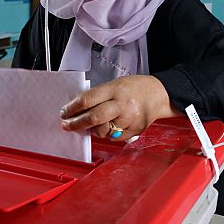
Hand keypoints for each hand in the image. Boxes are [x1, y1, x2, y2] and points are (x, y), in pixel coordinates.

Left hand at [60, 75, 179, 139]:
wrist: (159, 94)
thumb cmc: (136, 88)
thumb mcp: (116, 85)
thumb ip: (99, 96)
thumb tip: (78, 109)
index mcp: (116, 89)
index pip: (88, 100)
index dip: (72, 108)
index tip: (64, 112)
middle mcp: (122, 104)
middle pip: (93, 117)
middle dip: (76, 123)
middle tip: (67, 125)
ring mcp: (129, 119)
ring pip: (102, 131)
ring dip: (93, 129)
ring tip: (95, 123)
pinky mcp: (134, 130)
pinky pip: (113, 138)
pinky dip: (108, 134)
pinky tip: (110, 126)